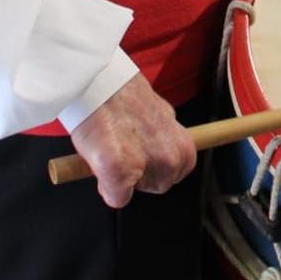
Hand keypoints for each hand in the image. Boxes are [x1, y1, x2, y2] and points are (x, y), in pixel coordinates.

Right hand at [67, 73, 195, 209]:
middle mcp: (170, 158)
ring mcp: (147, 166)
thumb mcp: (157, 115)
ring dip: (124, 180)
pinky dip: (106, 186)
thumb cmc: (122, 94)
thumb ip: (161, 137)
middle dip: (141, 174)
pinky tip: (100, 162)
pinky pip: (117, 198)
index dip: (155, 164)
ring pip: (138, 190)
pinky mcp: (120, 172)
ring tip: (112, 149)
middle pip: (159, 184)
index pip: (176, 171)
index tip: (140, 151)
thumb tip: (153, 150)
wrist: (97, 82)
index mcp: (183, 145)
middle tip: (122, 149)